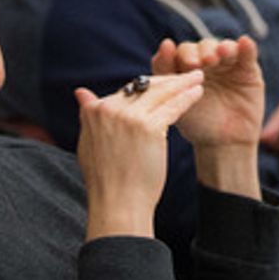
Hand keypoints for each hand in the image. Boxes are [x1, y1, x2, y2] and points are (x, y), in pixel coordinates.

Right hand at [75, 71, 204, 239]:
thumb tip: (81, 92)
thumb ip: (89, 114)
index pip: (127, 90)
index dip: (148, 87)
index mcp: (95, 111)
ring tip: (197, 78)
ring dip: (182, 83)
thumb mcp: (89, 143)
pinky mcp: (149, 126)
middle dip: (167, 80)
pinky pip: (172, 106)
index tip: (163, 85)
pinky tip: (198, 92)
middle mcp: (110, 109)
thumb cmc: (107, 180)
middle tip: (186, 75)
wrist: (118, 204)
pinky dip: (187, 97)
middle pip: (144, 86)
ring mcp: (129, 117)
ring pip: (161, 92)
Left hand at [152, 37, 263, 149]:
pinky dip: (246, 47)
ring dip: (222, 48)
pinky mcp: (249, 69)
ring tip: (221, 54)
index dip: (177, 53)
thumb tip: (166, 43)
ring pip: (225, 47)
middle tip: (197, 64)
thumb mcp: (176, 100)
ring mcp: (228, 64)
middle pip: (202, 47)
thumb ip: (166, 73)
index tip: (173, 55)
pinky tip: (244, 43)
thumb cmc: (196, 123)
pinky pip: (248, 53)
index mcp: (186, 67)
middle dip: (199, 52)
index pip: (180, 52)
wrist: (223, 143)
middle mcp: (207, 61)